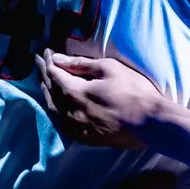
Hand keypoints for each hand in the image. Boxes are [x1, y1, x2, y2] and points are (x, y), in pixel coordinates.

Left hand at [37, 48, 165, 148]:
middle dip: (44, 75)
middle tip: (41, 63)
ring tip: (45, 83)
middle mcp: (68, 110)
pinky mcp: (82, 137)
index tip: (46, 52)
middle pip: (49, 90)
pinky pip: (60, 122)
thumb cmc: (133, 90)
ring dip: (46, 93)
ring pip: (51, 108)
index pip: (54, 73)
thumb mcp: (110, 68)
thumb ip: (82, 64)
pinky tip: (56, 107)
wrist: (149, 122)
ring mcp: (74, 126)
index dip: (49, 61)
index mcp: (74, 91)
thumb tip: (57, 59)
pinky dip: (54, 110)